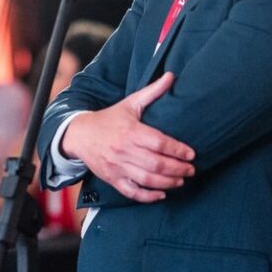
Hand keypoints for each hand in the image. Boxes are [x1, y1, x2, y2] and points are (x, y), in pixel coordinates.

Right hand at [60, 72, 194, 202]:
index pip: (159, 142)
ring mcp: (117, 166)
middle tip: (191, 169)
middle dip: (178, 169)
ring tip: (181, 181)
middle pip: (156, 164)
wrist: (80, 134)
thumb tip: (171, 75)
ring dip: (168, 183)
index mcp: (130, 131)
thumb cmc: (109, 119)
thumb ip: (153, 92)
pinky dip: (148, 196)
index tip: (191, 153)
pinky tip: (161, 194)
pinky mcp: (112, 178)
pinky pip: (132, 192)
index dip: (178, 150)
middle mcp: (123, 150)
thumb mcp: (130, 103)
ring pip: (147, 180)